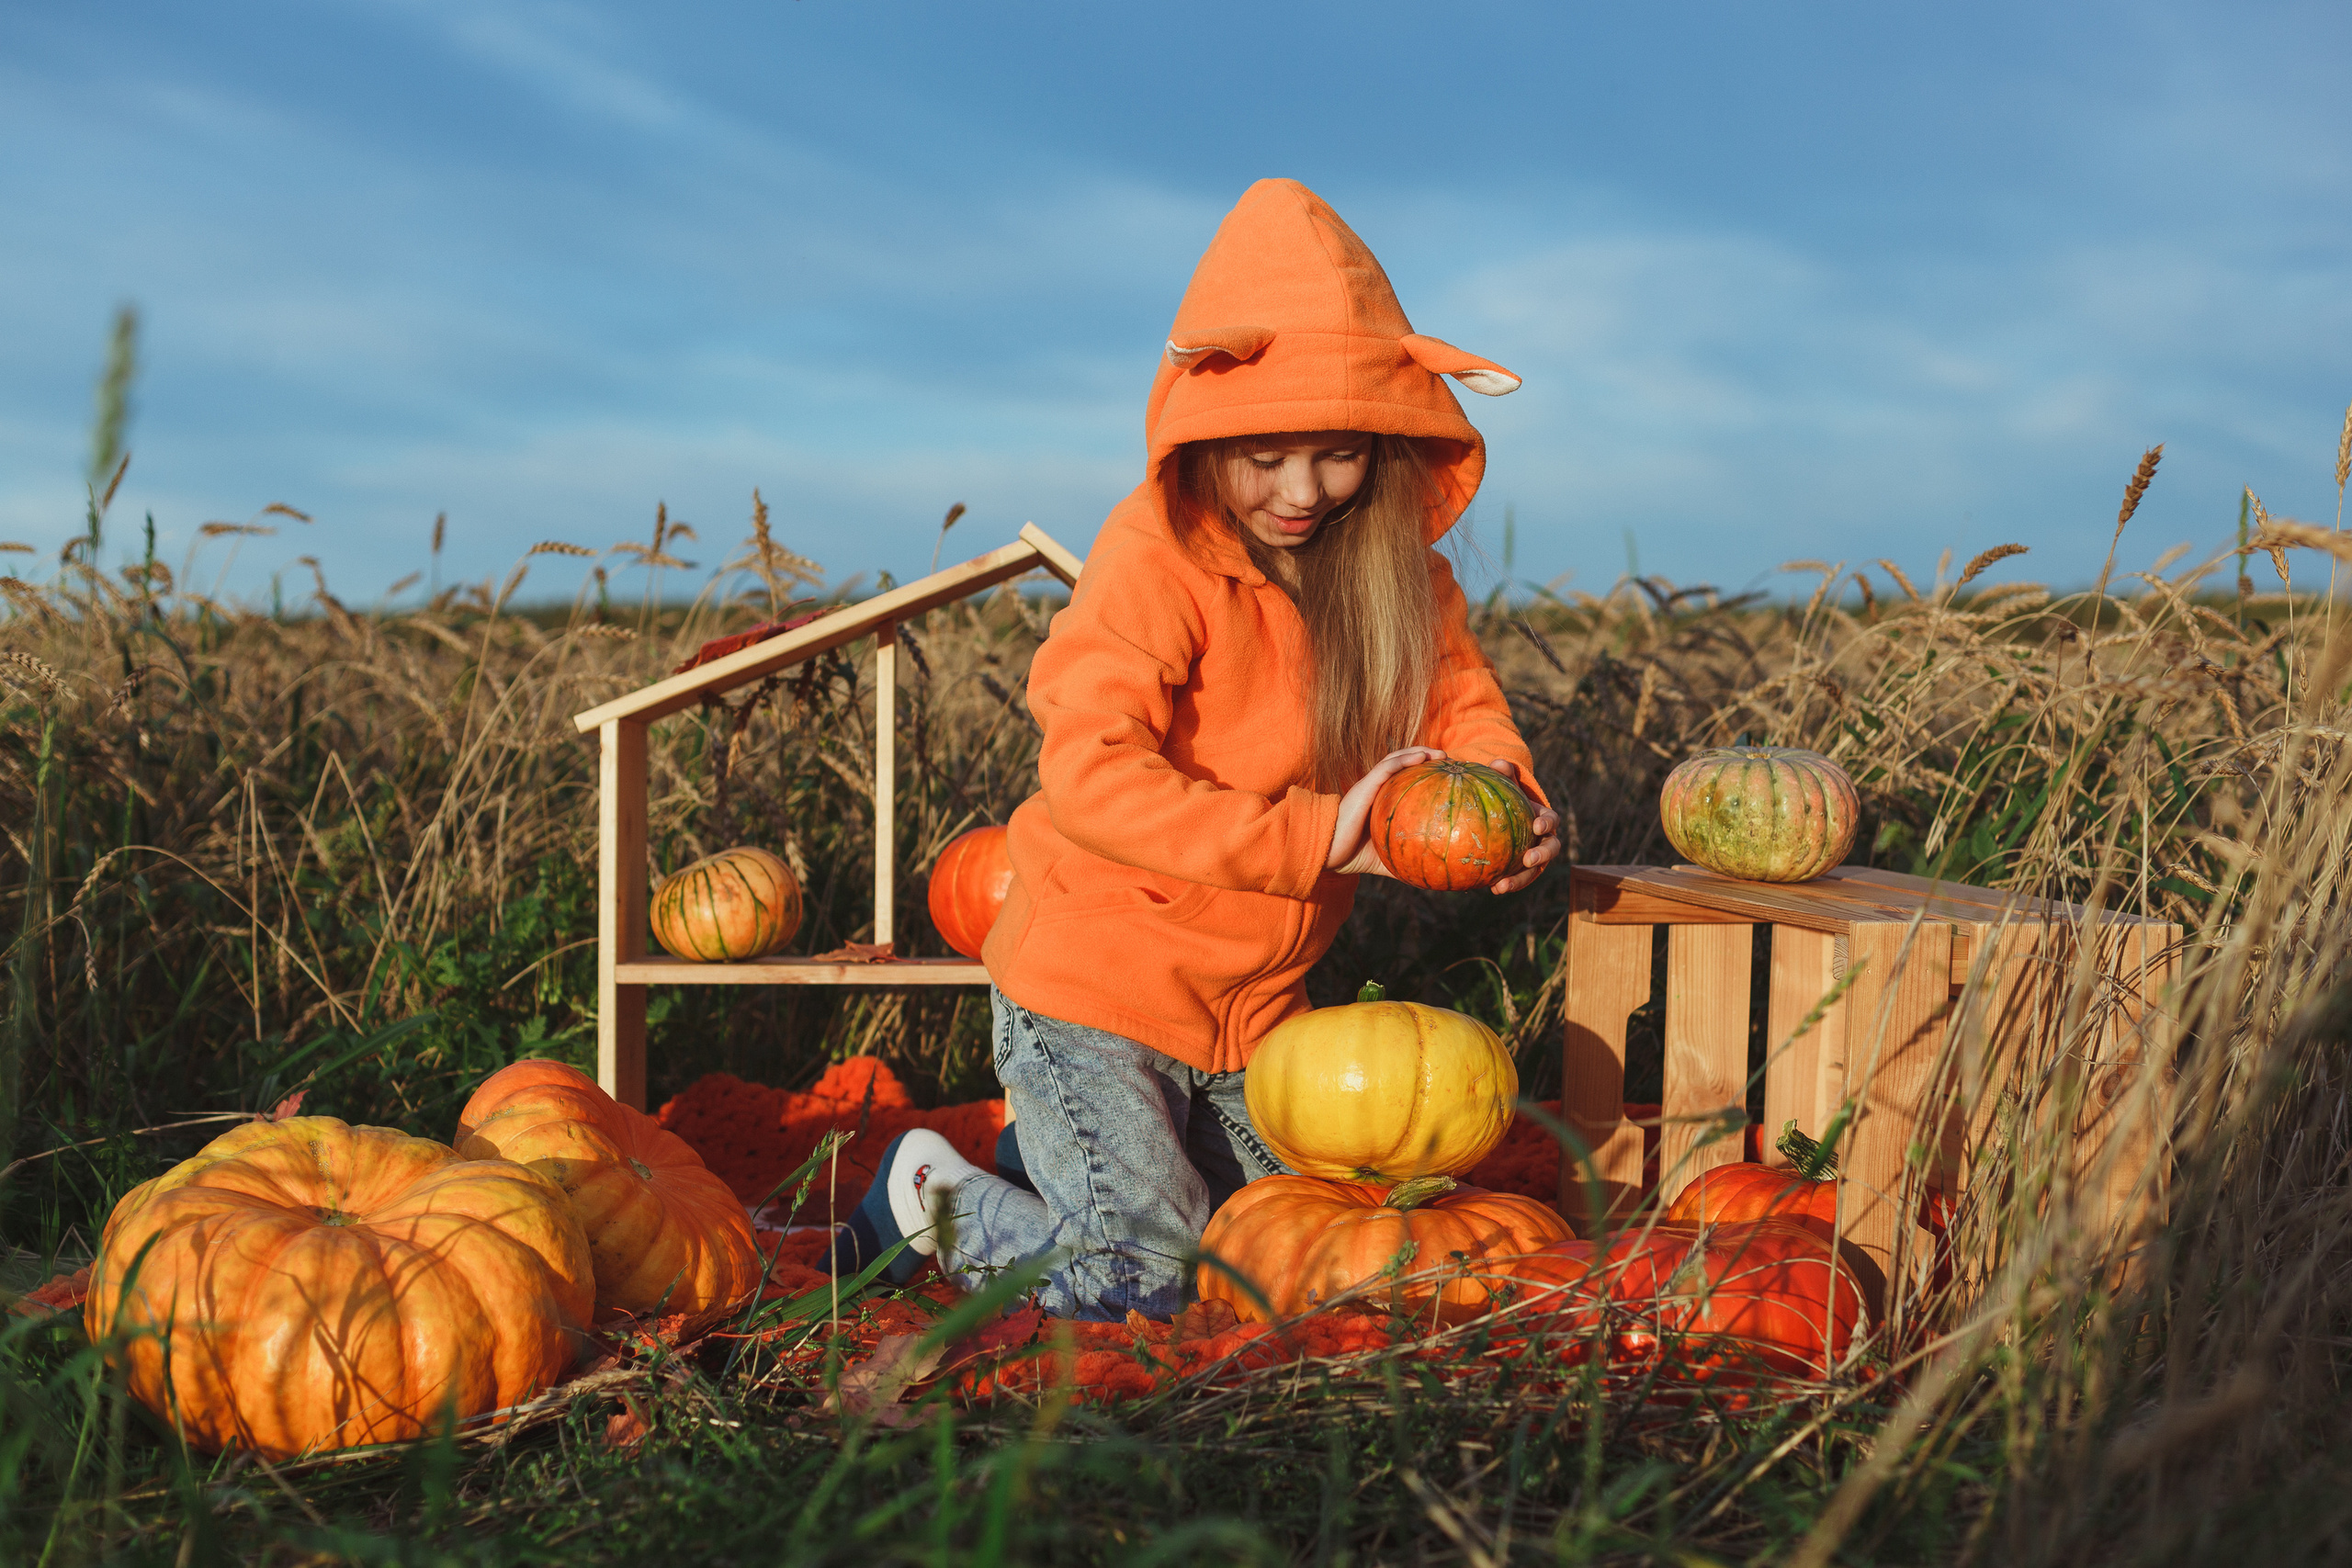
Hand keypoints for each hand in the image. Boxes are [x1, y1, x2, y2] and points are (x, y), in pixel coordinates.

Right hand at [1326, 746, 1444, 876]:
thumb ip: (1403, 863)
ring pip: (1395, 759)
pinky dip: (1403, 760)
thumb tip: (1428, 881)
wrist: (1326, 851)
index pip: (1405, 778)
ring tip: (1439, 754)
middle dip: (1426, 756)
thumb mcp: (1385, 859)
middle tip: (1449, 760)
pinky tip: (1421, 757)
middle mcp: (1377, 788)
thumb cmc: (1352, 855)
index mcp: (1381, 800)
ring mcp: (1369, 785)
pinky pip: (1385, 768)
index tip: (1447, 775)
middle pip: (1403, 763)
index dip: (1424, 772)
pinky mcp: (1364, 786)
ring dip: (1418, 752)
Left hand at [1483, 758, 1560, 893]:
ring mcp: (1534, 857)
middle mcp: (1543, 840)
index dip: (1547, 823)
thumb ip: (1503, 774)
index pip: (1551, 820)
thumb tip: (1498, 763)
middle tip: (1528, 859)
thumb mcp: (1505, 784)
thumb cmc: (1506, 796)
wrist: (1502, 816)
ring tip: (1502, 886)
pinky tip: (1490, 889)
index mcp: (1543, 818)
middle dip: (1542, 856)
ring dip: (1521, 879)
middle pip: (1551, 849)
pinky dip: (1507, 884)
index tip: (1537, 826)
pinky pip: (1517, 878)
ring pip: (1534, 871)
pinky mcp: (1521, 870)